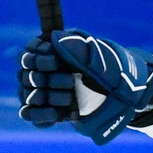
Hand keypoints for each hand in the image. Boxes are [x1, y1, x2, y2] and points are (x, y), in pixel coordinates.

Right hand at [17, 31, 152, 143]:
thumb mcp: (101, 56)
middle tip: (70, 82)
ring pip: (27, 94)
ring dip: (44, 97)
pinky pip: (31, 114)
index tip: (54, 62)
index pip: (28, 53)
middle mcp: (46, 71)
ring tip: (68, 99)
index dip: (37, 58)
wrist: (126, 96)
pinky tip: (57, 115)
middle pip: (25, 74)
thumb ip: (79, 47)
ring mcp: (46, 91)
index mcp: (55, 51)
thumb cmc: (115, 70)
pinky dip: (41, 115)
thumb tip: (54, 37)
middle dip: (45, 79)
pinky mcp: (50, 110)